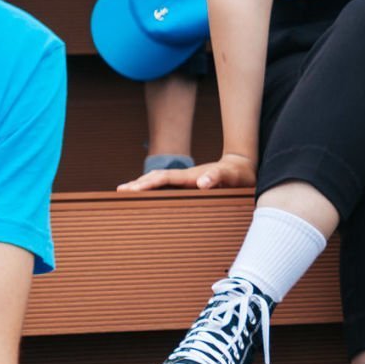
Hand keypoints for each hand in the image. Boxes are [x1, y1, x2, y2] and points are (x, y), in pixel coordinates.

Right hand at [118, 153, 255, 191]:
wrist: (244, 166)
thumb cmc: (239, 174)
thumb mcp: (231, 176)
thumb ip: (218, 177)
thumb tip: (202, 182)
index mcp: (191, 176)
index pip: (164, 179)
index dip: (148, 184)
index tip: (131, 189)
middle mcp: (186, 177)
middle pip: (157, 178)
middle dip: (138, 184)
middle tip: (119, 192)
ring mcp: (187, 180)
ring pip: (160, 181)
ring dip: (144, 185)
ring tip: (126, 193)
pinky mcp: (191, 185)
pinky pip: (168, 187)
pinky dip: (155, 189)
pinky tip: (149, 196)